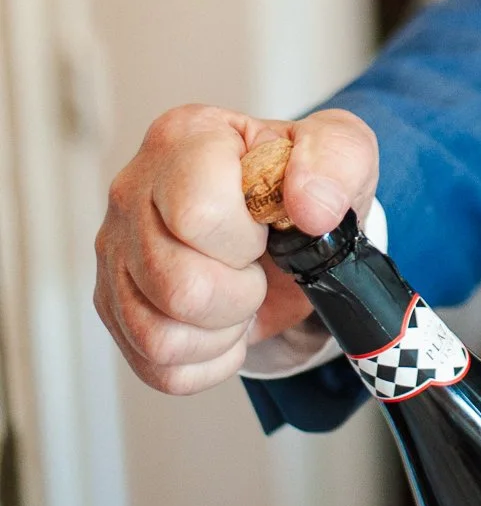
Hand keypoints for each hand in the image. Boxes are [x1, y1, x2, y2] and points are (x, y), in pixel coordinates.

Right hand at [94, 104, 376, 395]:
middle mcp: (133, 192)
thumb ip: (336, 163)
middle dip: (242, 292)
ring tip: (241, 294)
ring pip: (161, 336)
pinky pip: (158, 366)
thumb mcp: (341, 152)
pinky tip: (224, 323)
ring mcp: (115, 253)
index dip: (245, 239)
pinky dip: (208, 359)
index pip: (196, 213)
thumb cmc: (299, 183)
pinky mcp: (115, 305)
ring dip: (224, 330)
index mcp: (184, 139)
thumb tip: (312, 207)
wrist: (284, 222)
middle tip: (258, 268)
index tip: (266, 227)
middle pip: (179, 285)